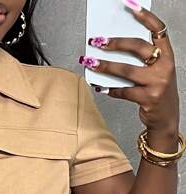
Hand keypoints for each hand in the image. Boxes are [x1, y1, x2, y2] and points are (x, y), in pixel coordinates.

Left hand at [80, 3, 179, 135]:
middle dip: (114, 43)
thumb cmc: (157, 91)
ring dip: (105, 66)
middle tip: (97, 41)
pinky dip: (110, 89)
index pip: (158, 30)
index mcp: (167, 55)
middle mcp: (164, 67)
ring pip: (126, 70)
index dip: (145, 17)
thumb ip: (142, 60)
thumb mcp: (156, 72)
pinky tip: (100, 86)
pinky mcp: (148, 98)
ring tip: (90, 62)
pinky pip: (124, 91)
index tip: (130, 6)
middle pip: (137, 47)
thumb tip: (113, 48)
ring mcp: (157, 83)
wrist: (166, 119)